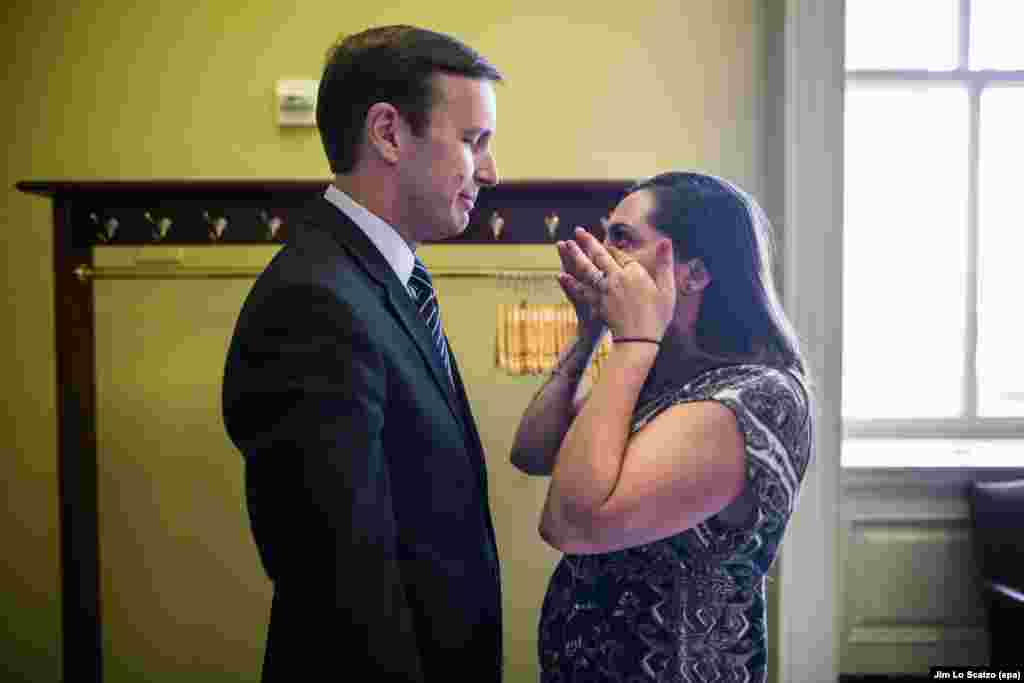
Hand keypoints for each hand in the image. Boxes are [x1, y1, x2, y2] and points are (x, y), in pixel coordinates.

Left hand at [558, 227, 675, 339]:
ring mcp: (603, 291)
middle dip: (588, 241)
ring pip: (586, 269)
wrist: (639, 340)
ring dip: (575, 256)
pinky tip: (561, 275)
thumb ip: (665, 263)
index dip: (614, 249)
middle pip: (599, 256)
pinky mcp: (595, 304)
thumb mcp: (667, 289)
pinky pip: (580, 291)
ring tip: (564, 245)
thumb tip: (666, 239)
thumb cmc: (657, 316)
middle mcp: (615, 279)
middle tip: (578, 230)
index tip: (608, 245)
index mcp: (633, 273)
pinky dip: (570, 283)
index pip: (620, 255)